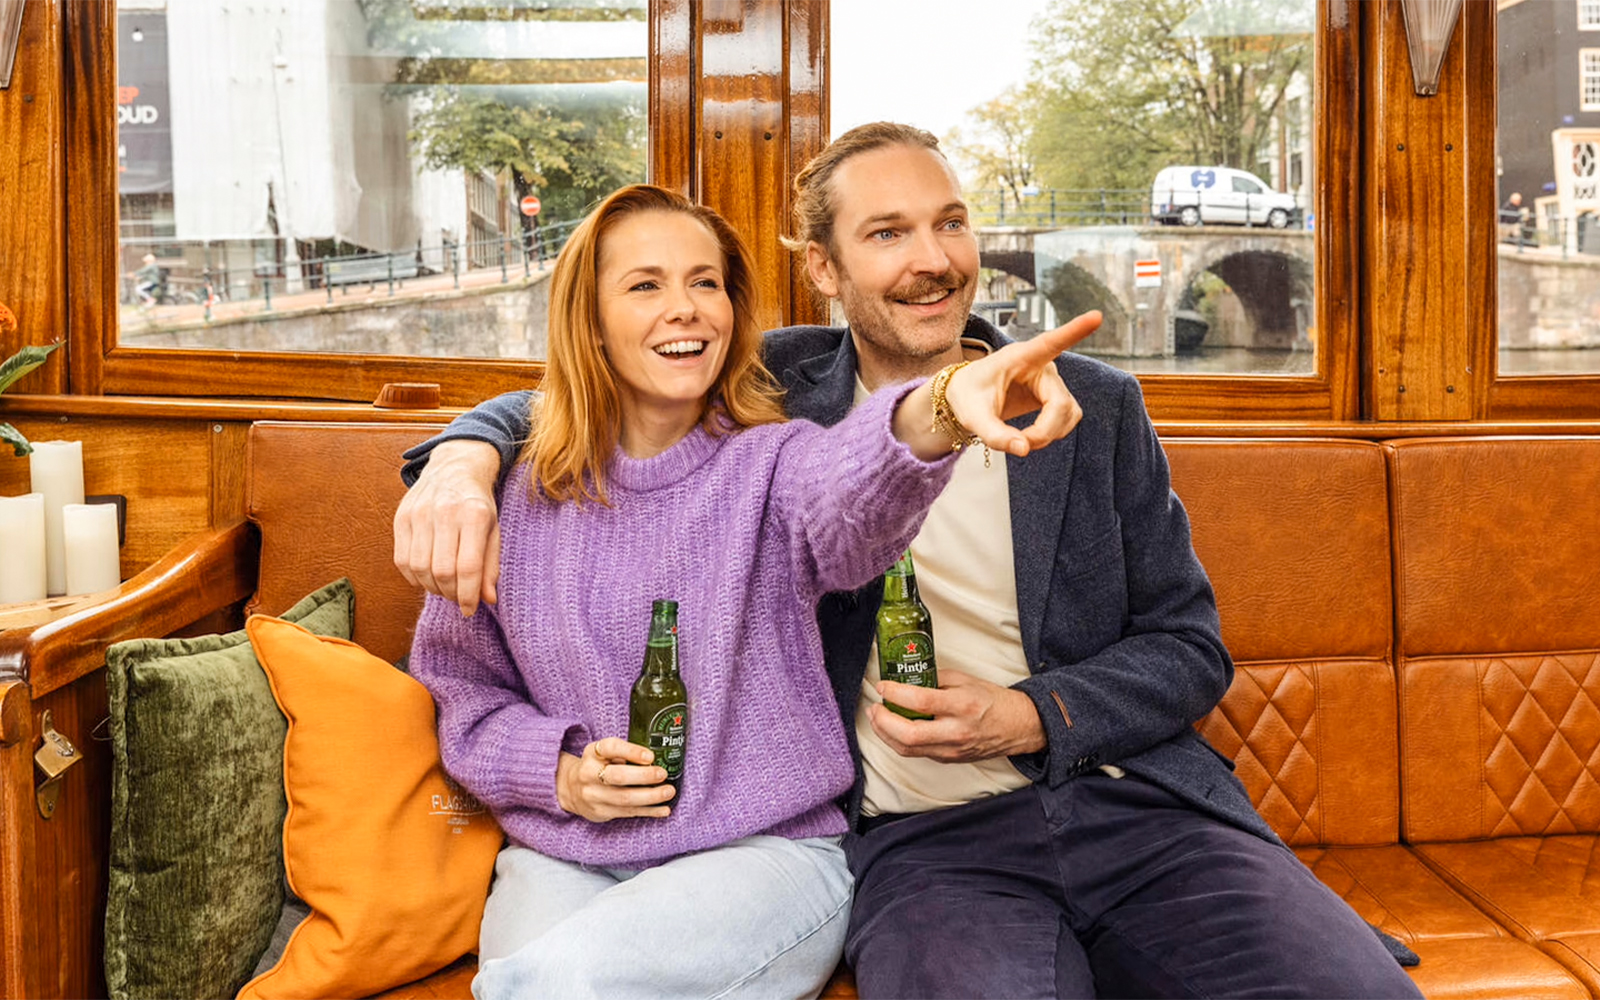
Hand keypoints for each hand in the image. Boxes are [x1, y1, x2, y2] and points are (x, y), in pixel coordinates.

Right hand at [393, 439, 501, 615]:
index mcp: (474, 515)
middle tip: (458, 598)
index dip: (467, 596)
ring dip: (432, 588)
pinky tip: (426, 576)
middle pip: (441, 571)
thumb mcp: (494, 529)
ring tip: (444, 587)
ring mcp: (419, 513)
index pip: (468, 567)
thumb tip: (488, 599)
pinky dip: (414, 577)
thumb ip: (491, 565)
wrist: (454, 467)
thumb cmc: (478, 504)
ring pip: (419, 568)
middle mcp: (444, 513)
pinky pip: (402, 560)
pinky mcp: (401, 517)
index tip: (469, 610)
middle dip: (450, 594)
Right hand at [555, 738, 674, 822]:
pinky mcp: (600, 812)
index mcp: (593, 753)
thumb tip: (656, 759)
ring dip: (651, 796)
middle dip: (644, 776)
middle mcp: (589, 774)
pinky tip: (663, 809)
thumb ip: (624, 753)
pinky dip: (649, 811)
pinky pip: (628, 813)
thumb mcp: (603, 752)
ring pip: (624, 798)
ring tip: (669, 792)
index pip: (611, 747)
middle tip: (663, 774)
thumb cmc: (596, 766)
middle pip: (617, 776)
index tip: (650, 756)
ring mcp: (593, 796)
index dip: (631, 751)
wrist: (570, 788)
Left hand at [867, 669, 1046, 762]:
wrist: (1017, 726)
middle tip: (875, 707)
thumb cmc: (992, 701)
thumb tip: (906, 679)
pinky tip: (893, 729)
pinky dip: (899, 741)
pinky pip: (916, 753)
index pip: (920, 701)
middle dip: (883, 722)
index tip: (883, 686)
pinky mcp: (948, 759)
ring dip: (885, 734)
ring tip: (877, 718)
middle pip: (908, 735)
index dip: (894, 693)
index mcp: (961, 706)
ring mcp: (951, 749)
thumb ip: (935, 679)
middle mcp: (955, 731)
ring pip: (907, 749)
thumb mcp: (965, 680)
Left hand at [945, 310, 1101, 457]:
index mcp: (1020, 358)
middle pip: (1060, 404)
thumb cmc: (969, 396)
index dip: (1074, 331)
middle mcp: (1043, 366)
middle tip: (1021, 444)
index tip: (1096, 316)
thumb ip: (995, 434)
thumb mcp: (973, 416)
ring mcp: (1052, 382)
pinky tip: (1033, 434)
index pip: (1050, 343)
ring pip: (1069, 414)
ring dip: (1049, 434)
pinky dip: (1053, 433)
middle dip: (1044, 431)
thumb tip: (1024, 449)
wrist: (968, 397)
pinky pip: (1068, 419)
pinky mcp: (1056, 397)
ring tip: (1021, 439)